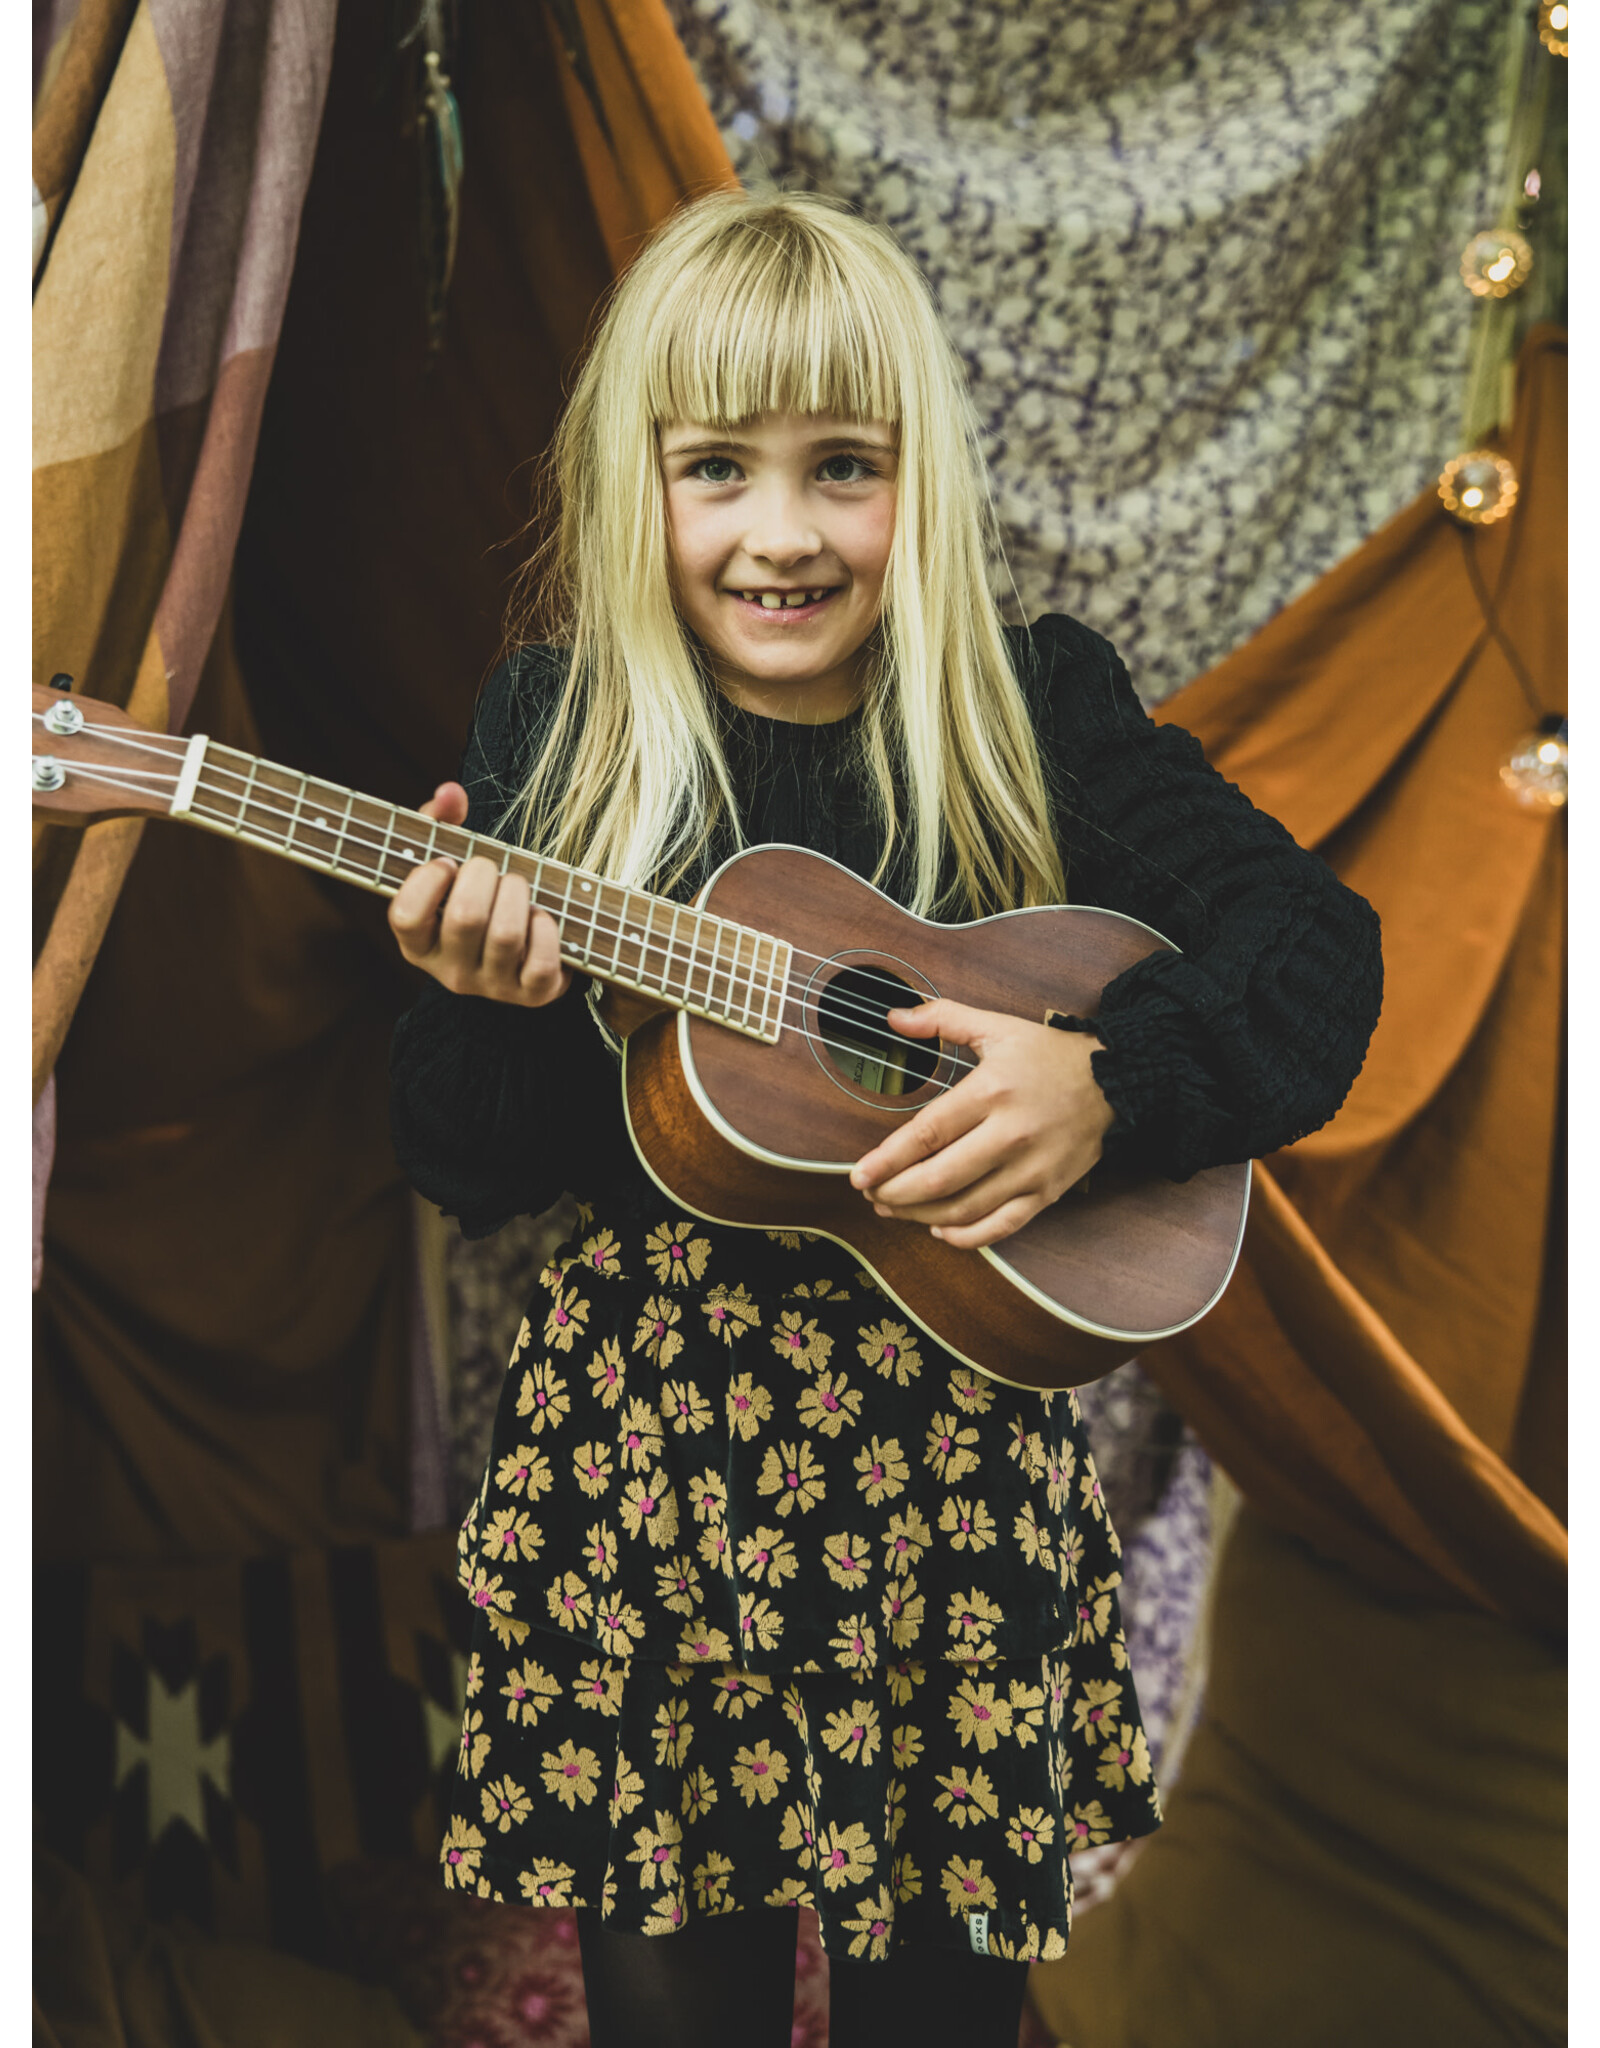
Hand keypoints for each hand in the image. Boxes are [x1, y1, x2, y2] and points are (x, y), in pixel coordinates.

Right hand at [387, 781, 573, 1006]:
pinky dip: (546, 928)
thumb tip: (450, 793)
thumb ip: (440, 824)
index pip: (406, 917)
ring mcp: (492, 987)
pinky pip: (541, 961)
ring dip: (517, 893)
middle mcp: (451, 973)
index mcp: (418, 944)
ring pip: (506, 935)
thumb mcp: (451, 865)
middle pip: (465, 917)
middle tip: (490, 868)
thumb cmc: (479, 898)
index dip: (427, 881)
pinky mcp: (533, 994)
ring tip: (516, 886)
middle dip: (485, 875)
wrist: (522, 954)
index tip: (446, 863)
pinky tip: (540, 916)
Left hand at [849, 1000, 1113, 1248]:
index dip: (888, 1159)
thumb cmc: (1048, 1055)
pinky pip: (1002, 1226)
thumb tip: (894, 1017)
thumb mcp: (996, 1027)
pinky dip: (966, 1235)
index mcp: (992, 1091)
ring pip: (965, 1207)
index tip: (860, 1174)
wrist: (1116, 1080)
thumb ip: (942, 1019)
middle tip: (871, 1193)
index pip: (928, 1133)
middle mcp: (1010, 1134)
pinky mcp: (1047, 1192)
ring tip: (893, 1208)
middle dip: (896, 1192)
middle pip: (940, 1178)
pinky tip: (940, 1228)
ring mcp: (1031, 1169)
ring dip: (920, 1214)